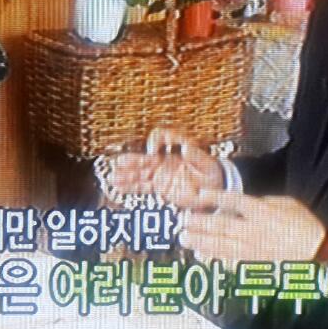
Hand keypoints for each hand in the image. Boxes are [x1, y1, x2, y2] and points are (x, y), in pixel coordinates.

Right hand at [109, 128, 223, 207]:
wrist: (214, 190)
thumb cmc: (212, 174)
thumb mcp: (209, 165)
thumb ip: (198, 157)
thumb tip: (186, 148)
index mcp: (176, 149)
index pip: (160, 138)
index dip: (155, 142)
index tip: (153, 152)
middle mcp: (166, 159)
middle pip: (145, 158)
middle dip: (132, 161)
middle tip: (118, 162)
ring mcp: (161, 173)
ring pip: (141, 173)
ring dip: (127, 175)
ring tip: (112, 178)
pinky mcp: (160, 186)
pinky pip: (143, 186)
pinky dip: (131, 187)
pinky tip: (118, 188)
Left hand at [178, 189, 326, 264]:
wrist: (318, 252)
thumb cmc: (304, 225)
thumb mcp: (286, 203)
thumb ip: (262, 201)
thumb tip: (242, 203)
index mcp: (262, 211)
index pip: (232, 201)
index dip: (213, 197)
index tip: (199, 195)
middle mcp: (254, 230)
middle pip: (220, 225)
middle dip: (199, 222)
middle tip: (183, 220)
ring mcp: (253, 249)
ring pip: (221, 244)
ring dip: (200, 241)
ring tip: (185, 237)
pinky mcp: (254, 264)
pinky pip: (230, 262)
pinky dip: (214, 259)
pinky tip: (201, 256)